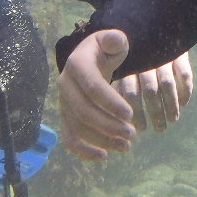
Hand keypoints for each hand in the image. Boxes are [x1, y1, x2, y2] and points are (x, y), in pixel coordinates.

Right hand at [57, 28, 135, 160]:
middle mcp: (65, 84)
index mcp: (77, 64)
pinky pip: (69, 138)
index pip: (92, 86)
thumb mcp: (112, 41)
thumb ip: (115, 40)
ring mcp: (63, 103)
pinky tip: (104, 156)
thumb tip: (117, 40)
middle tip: (132, 133)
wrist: (91, 59)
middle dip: (109, 125)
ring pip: (78, 127)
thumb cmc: (105, 51)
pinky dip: (83, 151)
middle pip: (84, 111)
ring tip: (126, 145)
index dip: (111, 102)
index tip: (130, 114)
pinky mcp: (66, 117)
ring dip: (102, 140)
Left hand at [114, 51, 194, 132]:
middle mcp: (145, 62)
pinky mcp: (180, 53)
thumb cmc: (135, 54)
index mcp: (128, 67)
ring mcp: (163, 57)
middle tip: (160, 129)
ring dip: (171, 106)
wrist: (156, 25)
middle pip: (150, 92)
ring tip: (172, 120)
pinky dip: (186, 90)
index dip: (136, 113)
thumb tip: (122, 120)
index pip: (131, 93)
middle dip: (156, 114)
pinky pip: (184, 74)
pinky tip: (184, 104)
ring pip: (167, 85)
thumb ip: (122, 88)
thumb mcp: (123, 66)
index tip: (141, 128)